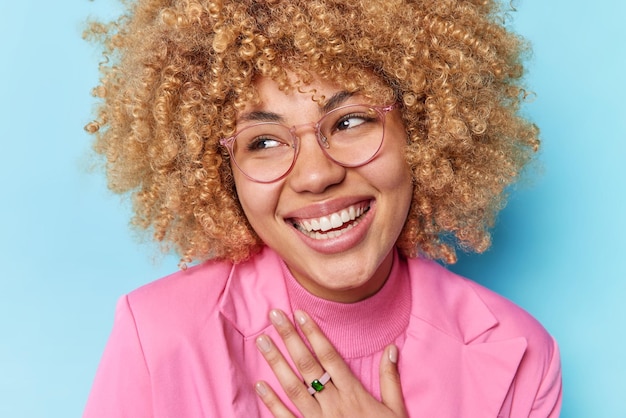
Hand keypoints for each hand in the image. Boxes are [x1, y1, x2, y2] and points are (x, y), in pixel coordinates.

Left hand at [254, 309, 407, 417]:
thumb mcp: (395, 409)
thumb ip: (390, 379)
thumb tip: (392, 348)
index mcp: (354, 394)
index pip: (330, 357)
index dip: (314, 333)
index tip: (300, 313)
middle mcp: (334, 404)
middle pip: (308, 366)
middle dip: (290, 338)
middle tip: (274, 315)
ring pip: (294, 388)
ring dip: (276, 363)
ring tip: (262, 341)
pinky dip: (272, 403)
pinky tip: (259, 385)